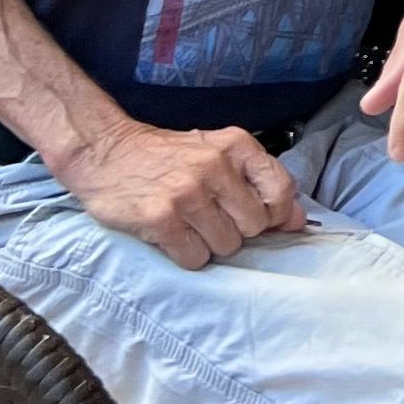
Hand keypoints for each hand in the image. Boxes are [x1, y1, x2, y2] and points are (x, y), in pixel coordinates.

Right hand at [64, 116, 303, 270]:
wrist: (105, 153)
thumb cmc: (167, 157)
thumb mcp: (216, 152)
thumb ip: (257, 181)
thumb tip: (298, 220)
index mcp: (235, 145)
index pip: (281, 189)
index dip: (276, 214)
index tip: (260, 219)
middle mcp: (214, 166)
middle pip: (255, 225)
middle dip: (238, 231)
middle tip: (213, 220)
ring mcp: (187, 193)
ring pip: (227, 246)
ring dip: (211, 245)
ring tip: (190, 226)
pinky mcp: (161, 219)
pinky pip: (196, 259)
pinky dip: (188, 256)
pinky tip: (173, 236)